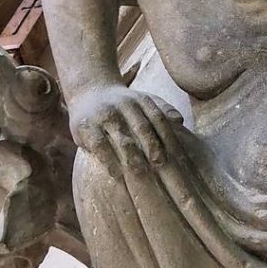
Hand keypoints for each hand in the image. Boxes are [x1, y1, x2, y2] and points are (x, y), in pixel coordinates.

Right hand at [69, 84, 184, 177]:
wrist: (88, 91)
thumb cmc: (122, 103)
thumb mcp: (143, 100)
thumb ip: (162, 110)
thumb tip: (180, 121)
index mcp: (142, 100)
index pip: (159, 120)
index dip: (169, 139)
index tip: (179, 158)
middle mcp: (125, 105)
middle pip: (143, 130)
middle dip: (154, 149)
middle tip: (162, 167)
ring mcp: (105, 115)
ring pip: (123, 140)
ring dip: (134, 159)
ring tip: (143, 176)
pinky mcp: (86, 126)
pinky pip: (100, 146)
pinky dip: (109, 161)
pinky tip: (117, 174)